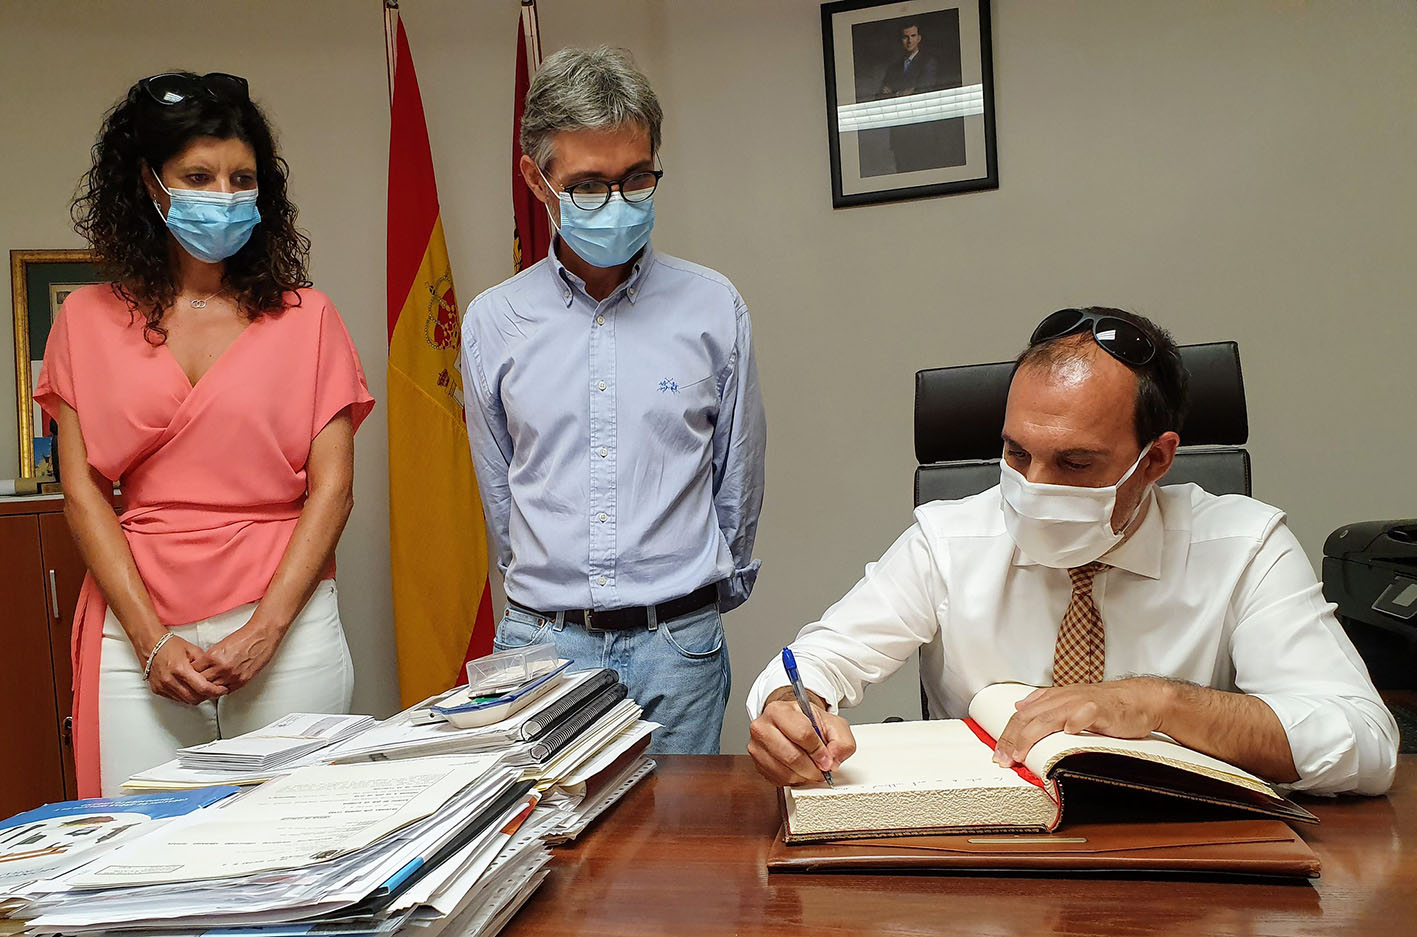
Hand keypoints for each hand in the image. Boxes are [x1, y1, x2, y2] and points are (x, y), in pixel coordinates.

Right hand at [145, 635, 226, 704]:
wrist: (150, 645)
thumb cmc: (170, 645)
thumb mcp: (192, 650)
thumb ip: (205, 663)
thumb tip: (215, 672)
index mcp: (180, 669)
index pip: (202, 688)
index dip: (216, 691)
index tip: (222, 690)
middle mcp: (170, 680)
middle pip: (194, 698)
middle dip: (208, 696)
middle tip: (215, 691)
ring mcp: (162, 686)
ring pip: (185, 700)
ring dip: (197, 697)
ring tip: (203, 689)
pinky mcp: (157, 690)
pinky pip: (176, 699)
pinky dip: (185, 696)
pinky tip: (190, 689)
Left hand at [195, 620, 283, 693]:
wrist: (262, 636)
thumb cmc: (245, 637)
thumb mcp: (221, 645)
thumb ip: (211, 657)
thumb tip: (203, 666)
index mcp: (214, 656)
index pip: (194, 670)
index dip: (192, 672)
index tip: (192, 673)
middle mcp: (222, 667)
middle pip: (202, 682)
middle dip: (199, 681)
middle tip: (198, 681)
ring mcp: (233, 675)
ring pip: (213, 689)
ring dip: (211, 687)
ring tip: (209, 685)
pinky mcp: (243, 680)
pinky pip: (227, 690)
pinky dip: (222, 689)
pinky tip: (221, 686)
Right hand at [748, 693, 855, 786]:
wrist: (791, 723)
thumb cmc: (808, 722)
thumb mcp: (832, 724)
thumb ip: (841, 741)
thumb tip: (833, 760)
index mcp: (779, 710)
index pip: (802, 733)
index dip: (818, 751)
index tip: (827, 758)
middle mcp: (762, 727)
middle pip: (791, 756)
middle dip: (812, 768)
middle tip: (822, 768)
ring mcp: (756, 746)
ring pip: (785, 771)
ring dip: (804, 776)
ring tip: (812, 770)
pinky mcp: (757, 763)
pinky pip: (778, 780)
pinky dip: (794, 780)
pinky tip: (800, 771)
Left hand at [992, 678, 1169, 767]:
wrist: (1138, 700)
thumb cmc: (1106, 705)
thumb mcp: (1070, 701)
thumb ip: (1045, 705)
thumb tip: (1020, 708)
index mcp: (1054, 698)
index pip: (1023, 715)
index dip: (1008, 734)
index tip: (999, 753)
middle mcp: (1063, 698)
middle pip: (1029, 717)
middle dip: (1012, 739)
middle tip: (1005, 759)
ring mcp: (1081, 703)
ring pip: (1049, 717)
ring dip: (1031, 736)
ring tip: (1021, 753)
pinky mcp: (1100, 709)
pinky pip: (1084, 714)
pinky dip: (1074, 722)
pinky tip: (1068, 732)